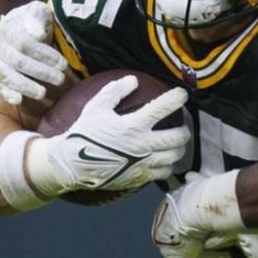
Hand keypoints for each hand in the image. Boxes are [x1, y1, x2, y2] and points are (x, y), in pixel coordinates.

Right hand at [0, 0, 70, 104]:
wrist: (29, 35)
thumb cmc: (38, 24)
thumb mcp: (41, 14)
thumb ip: (38, 17)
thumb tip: (36, 33)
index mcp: (8, 27)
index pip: (25, 43)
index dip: (44, 55)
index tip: (63, 64)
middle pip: (18, 61)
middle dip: (41, 72)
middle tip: (60, 80)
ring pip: (5, 75)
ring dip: (25, 85)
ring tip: (42, 93)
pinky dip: (6, 93)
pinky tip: (18, 100)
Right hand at [30, 76, 190, 195]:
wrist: (72, 165)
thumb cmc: (84, 133)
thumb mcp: (96, 107)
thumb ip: (115, 91)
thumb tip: (134, 80)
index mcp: (133, 125)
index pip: (162, 108)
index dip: (177, 98)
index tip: (183, 94)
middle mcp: (142, 145)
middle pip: (177, 137)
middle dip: (185, 130)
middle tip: (183, 126)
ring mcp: (143, 163)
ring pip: (174, 156)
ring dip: (179, 148)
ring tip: (176, 143)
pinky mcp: (140, 177)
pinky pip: (164, 173)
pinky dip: (169, 165)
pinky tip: (165, 160)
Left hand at [152, 174, 242, 257]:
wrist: (193, 211)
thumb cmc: (201, 196)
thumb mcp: (199, 186)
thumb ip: (197, 184)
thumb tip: (192, 177)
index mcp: (170, 211)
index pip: (187, 223)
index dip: (204, 227)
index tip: (215, 232)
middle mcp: (167, 231)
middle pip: (189, 241)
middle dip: (207, 247)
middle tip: (225, 249)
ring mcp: (171, 249)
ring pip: (191, 257)